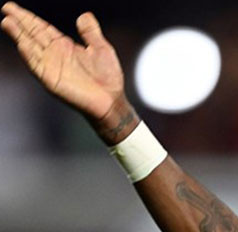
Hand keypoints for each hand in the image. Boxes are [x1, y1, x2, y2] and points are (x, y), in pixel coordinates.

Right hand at [1, 2, 136, 143]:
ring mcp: (52, 67)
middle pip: (33, 34)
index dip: (28, 17)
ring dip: (19, 36)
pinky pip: (38, 66)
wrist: (111, 101)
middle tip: (6, 8)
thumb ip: (91, 32)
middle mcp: (55, 55)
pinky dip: (29, 55)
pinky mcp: (52, 80)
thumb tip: (84, 16)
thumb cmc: (107, 79)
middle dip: (19, 21)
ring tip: (7, 22)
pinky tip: (22, 45)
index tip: (13, 8)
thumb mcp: (101, 49)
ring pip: (31, 47)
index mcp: (65, 46)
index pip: (42, 28)